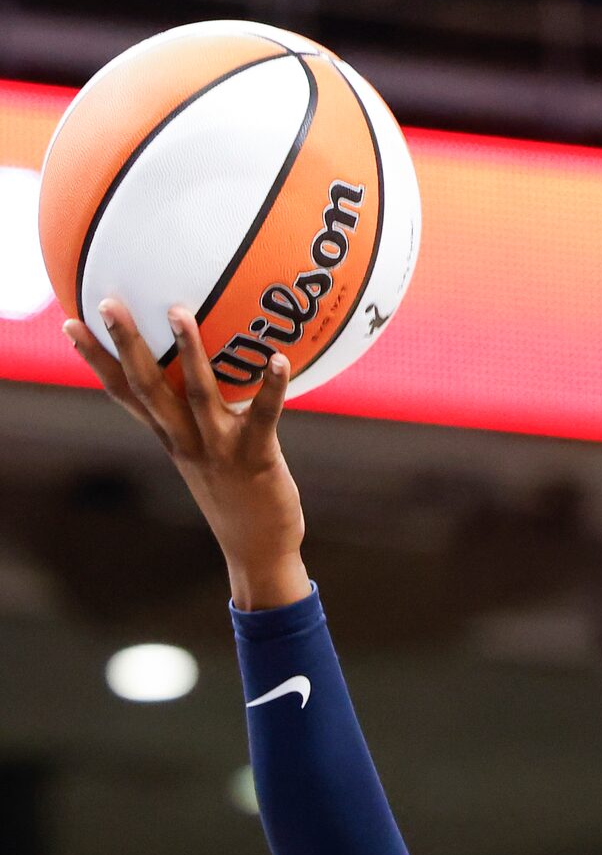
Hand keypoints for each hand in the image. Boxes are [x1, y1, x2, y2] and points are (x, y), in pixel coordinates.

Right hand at [62, 300, 309, 608]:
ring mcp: (218, 450)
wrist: (258, 552)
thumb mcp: (206, 456)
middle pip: (146, 387)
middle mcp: (186, 441)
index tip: (72, 323)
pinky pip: (262, 416)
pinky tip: (277, 358)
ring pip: (196, 395)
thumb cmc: (237, 498)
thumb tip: (206, 378)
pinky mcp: (255, 458)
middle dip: (125, 344)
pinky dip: (270, 387)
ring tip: (179, 312)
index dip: (97, 360)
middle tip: (107, 302)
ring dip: (188, 353)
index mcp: (171, 438)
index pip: (125, 394)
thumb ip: (199, 421)